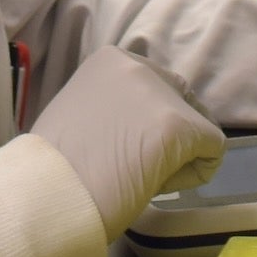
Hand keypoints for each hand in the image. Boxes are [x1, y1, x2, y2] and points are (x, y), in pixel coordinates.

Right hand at [28, 49, 226, 233]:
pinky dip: (193, 174)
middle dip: (171, 138)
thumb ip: (115, 108)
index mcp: (111, 61)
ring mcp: (160, 95)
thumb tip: (143, 126)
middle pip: (183, 104)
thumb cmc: (53, 169)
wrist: (45, 196)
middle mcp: (138, 67)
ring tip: (139, 177)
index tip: (122, 149)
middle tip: (134, 167)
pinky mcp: (179, 126)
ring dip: (180, 157)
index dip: (148, 125)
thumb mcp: (81, 114)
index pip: (158, 88)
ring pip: (200, 129)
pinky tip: (156, 186)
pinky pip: (212, 152)